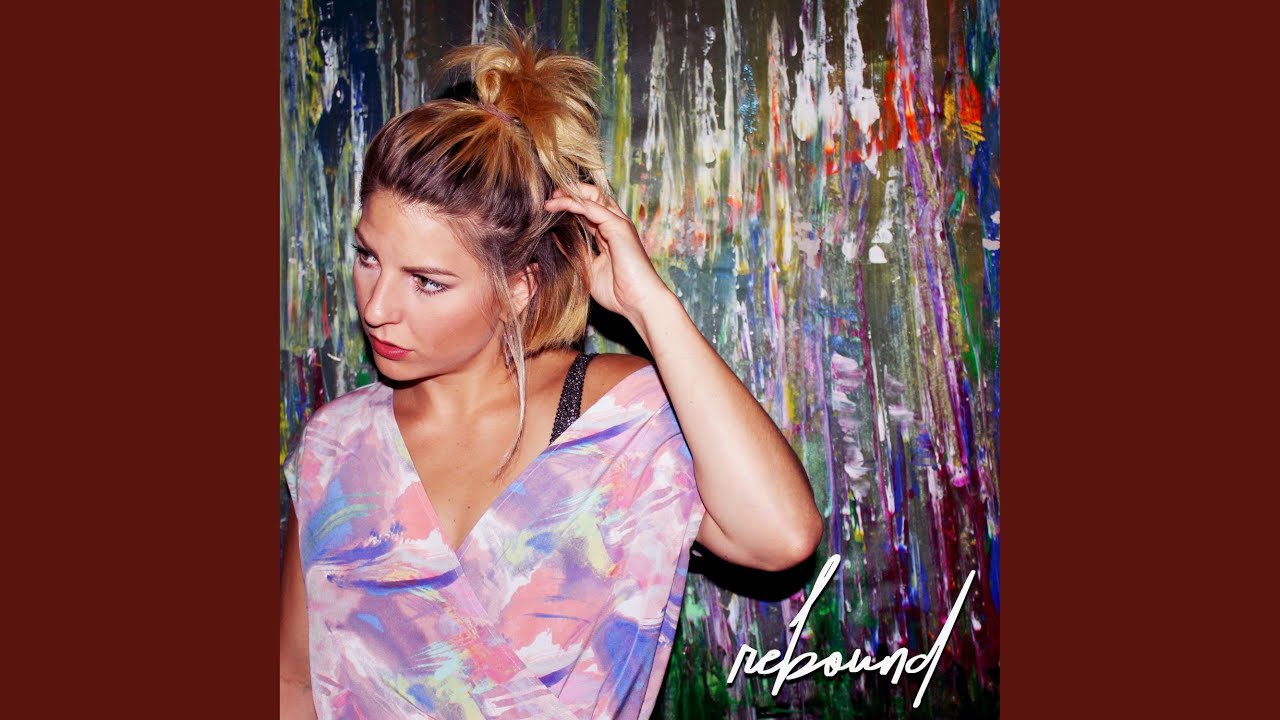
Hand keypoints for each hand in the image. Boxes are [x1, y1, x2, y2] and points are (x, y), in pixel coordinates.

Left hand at [544, 184, 672, 321]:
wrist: (639, 303)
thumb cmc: (618, 292)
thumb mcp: (588, 269)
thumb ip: (575, 252)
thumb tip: (555, 238)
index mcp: (609, 234)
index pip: (589, 211)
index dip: (570, 205)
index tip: (549, 207)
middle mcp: (615, 225)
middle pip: (594, 197)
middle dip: (571, 192)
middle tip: (549, 196)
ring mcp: (618, 224)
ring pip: (593, 197)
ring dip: (570, 193)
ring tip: (550, 197)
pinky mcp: (618, 226)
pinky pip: (591, 207)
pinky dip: (573, 203)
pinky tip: (557, 204)